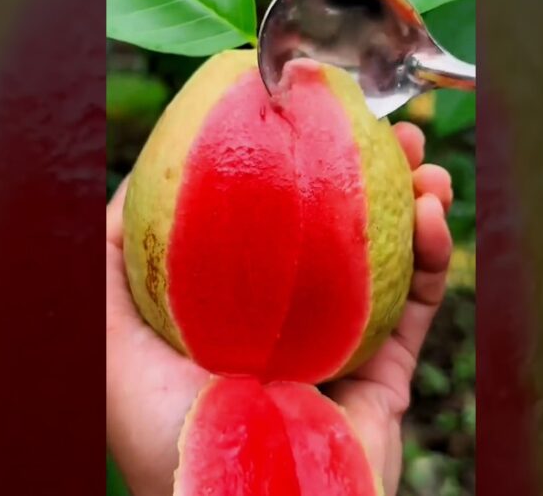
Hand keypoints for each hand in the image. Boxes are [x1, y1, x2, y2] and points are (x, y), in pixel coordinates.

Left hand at [105, 123, 453, 495]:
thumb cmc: (171, 433)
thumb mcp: (110, 341)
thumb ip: (108, 263)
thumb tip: (132, 177)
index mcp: (224, 307)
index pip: (257, 216)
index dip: (282, 158)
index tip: (299, 108)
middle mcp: (282, 319)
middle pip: (326, 223)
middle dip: (356, 164)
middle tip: (375, 118)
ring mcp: (336, 345)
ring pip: (381, 253)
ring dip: (408, 196)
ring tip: (420, 155)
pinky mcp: (383, 375)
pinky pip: (417, 303)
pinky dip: (434, 255)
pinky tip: (434, 211)